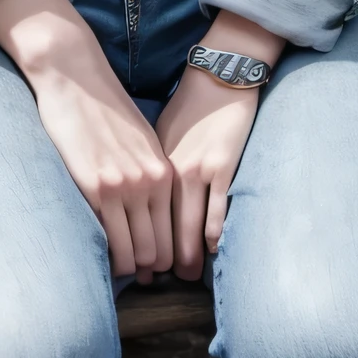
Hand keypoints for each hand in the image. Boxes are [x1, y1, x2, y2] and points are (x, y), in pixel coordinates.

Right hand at [0, 0, 172, 281]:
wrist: (76, 77)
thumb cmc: (106, 111)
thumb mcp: (142, 143)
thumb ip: (151, 176)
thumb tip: (154, 212)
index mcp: (164, 171)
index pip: (176, 231)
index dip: (170, 257)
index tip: (160, 271)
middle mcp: (151, 182)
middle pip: (160, 249)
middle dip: (153, 271)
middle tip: (144, 282)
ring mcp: (124, 187)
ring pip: (137, 253)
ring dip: (131, 269)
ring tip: (123, 274)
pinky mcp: (95, 187)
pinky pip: (109, 240)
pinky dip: (109, 257)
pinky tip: (103, 258)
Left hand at [156, 14, 284, 279]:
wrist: (218, 76)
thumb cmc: (188, 105)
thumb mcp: (158, 135)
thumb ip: (152, 166)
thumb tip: (141, 196)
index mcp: (154, 163)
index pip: (142, 212)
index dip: (138, 240)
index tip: (135, 262)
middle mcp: (171, 171)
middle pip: (163, 224)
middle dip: (159, 257)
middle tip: (156, 281)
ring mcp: (198, 170)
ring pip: (190, 224)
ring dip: (188, 254)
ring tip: (185, 276)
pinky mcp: (223, 166)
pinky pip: (218, 209)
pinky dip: (213, 233)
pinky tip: (212, 250)